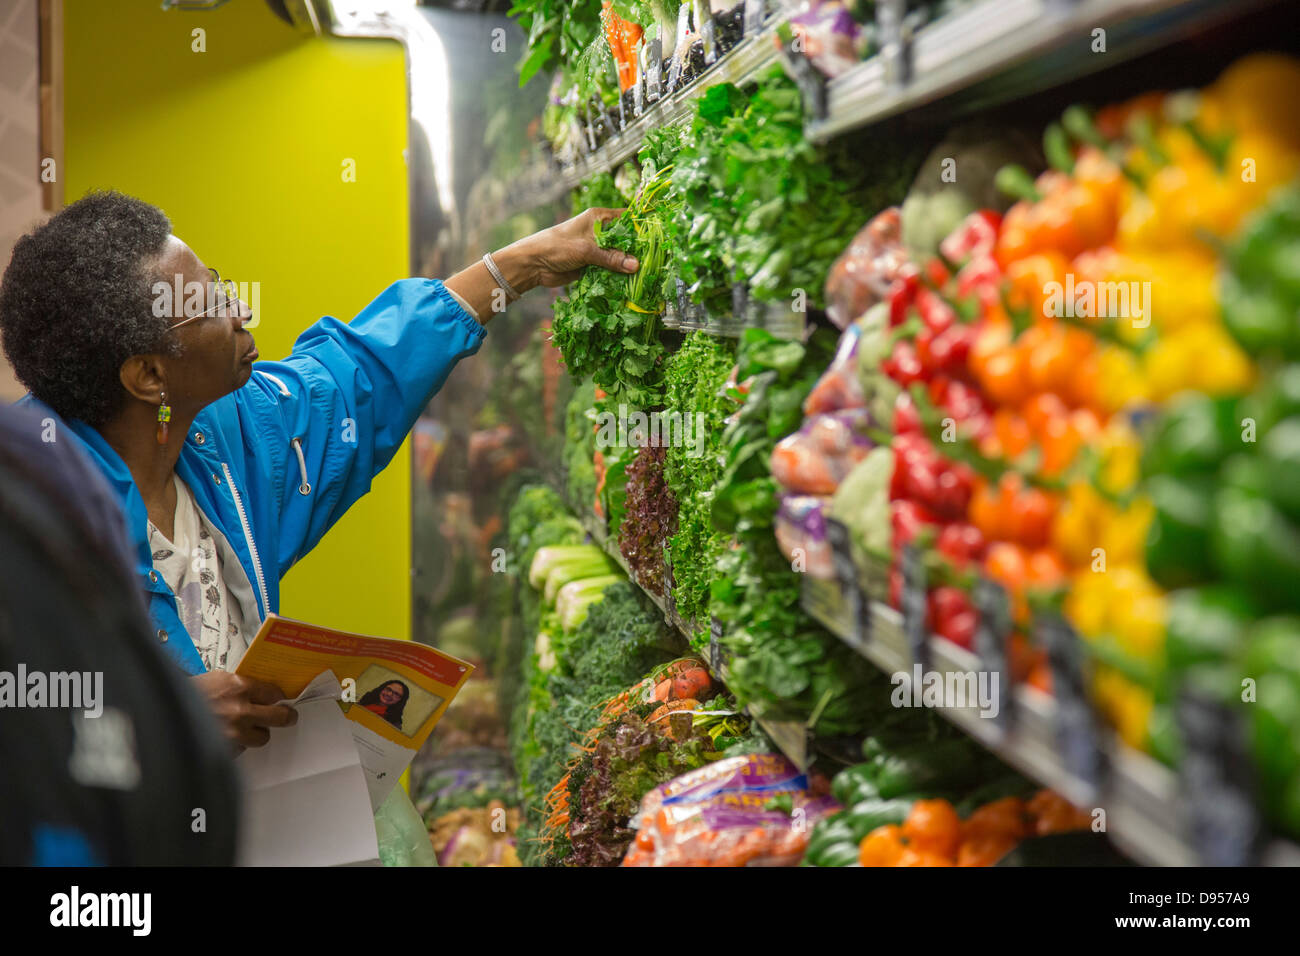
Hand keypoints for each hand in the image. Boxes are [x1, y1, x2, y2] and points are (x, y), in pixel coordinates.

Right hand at [192, 671, 297, 750]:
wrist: (161, 713)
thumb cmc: (184, 696)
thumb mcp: (215, 679)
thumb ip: (239, 685)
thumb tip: (259, 690)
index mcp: (237, 687)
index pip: (274, 692)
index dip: (278, 696)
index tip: (280, 698)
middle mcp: (239, 710)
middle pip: (280, 717)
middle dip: (286, 716)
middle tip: (288, 716)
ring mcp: (234, 733)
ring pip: (262, 737)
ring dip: (257, 732)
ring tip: (246, 727)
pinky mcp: (226, 750)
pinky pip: (242, 748)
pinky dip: (237, 744)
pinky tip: (226, 736)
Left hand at [497, 208, 640, 290]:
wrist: (533, 264)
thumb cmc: (556, 247)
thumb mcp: (586, 250)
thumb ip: (611, 258)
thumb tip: (635, 265)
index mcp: (599, 218)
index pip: (627, 218)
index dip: (642, 226)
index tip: (657, 237)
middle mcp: (600, 231)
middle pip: (625, 240)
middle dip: (637, 251)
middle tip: (654, 261)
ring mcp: (597, 249)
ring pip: (619, 257)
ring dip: (627, 266)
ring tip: (646, 275)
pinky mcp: (593, 264)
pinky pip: (610, 270)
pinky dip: (618, 276)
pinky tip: (630, 283)